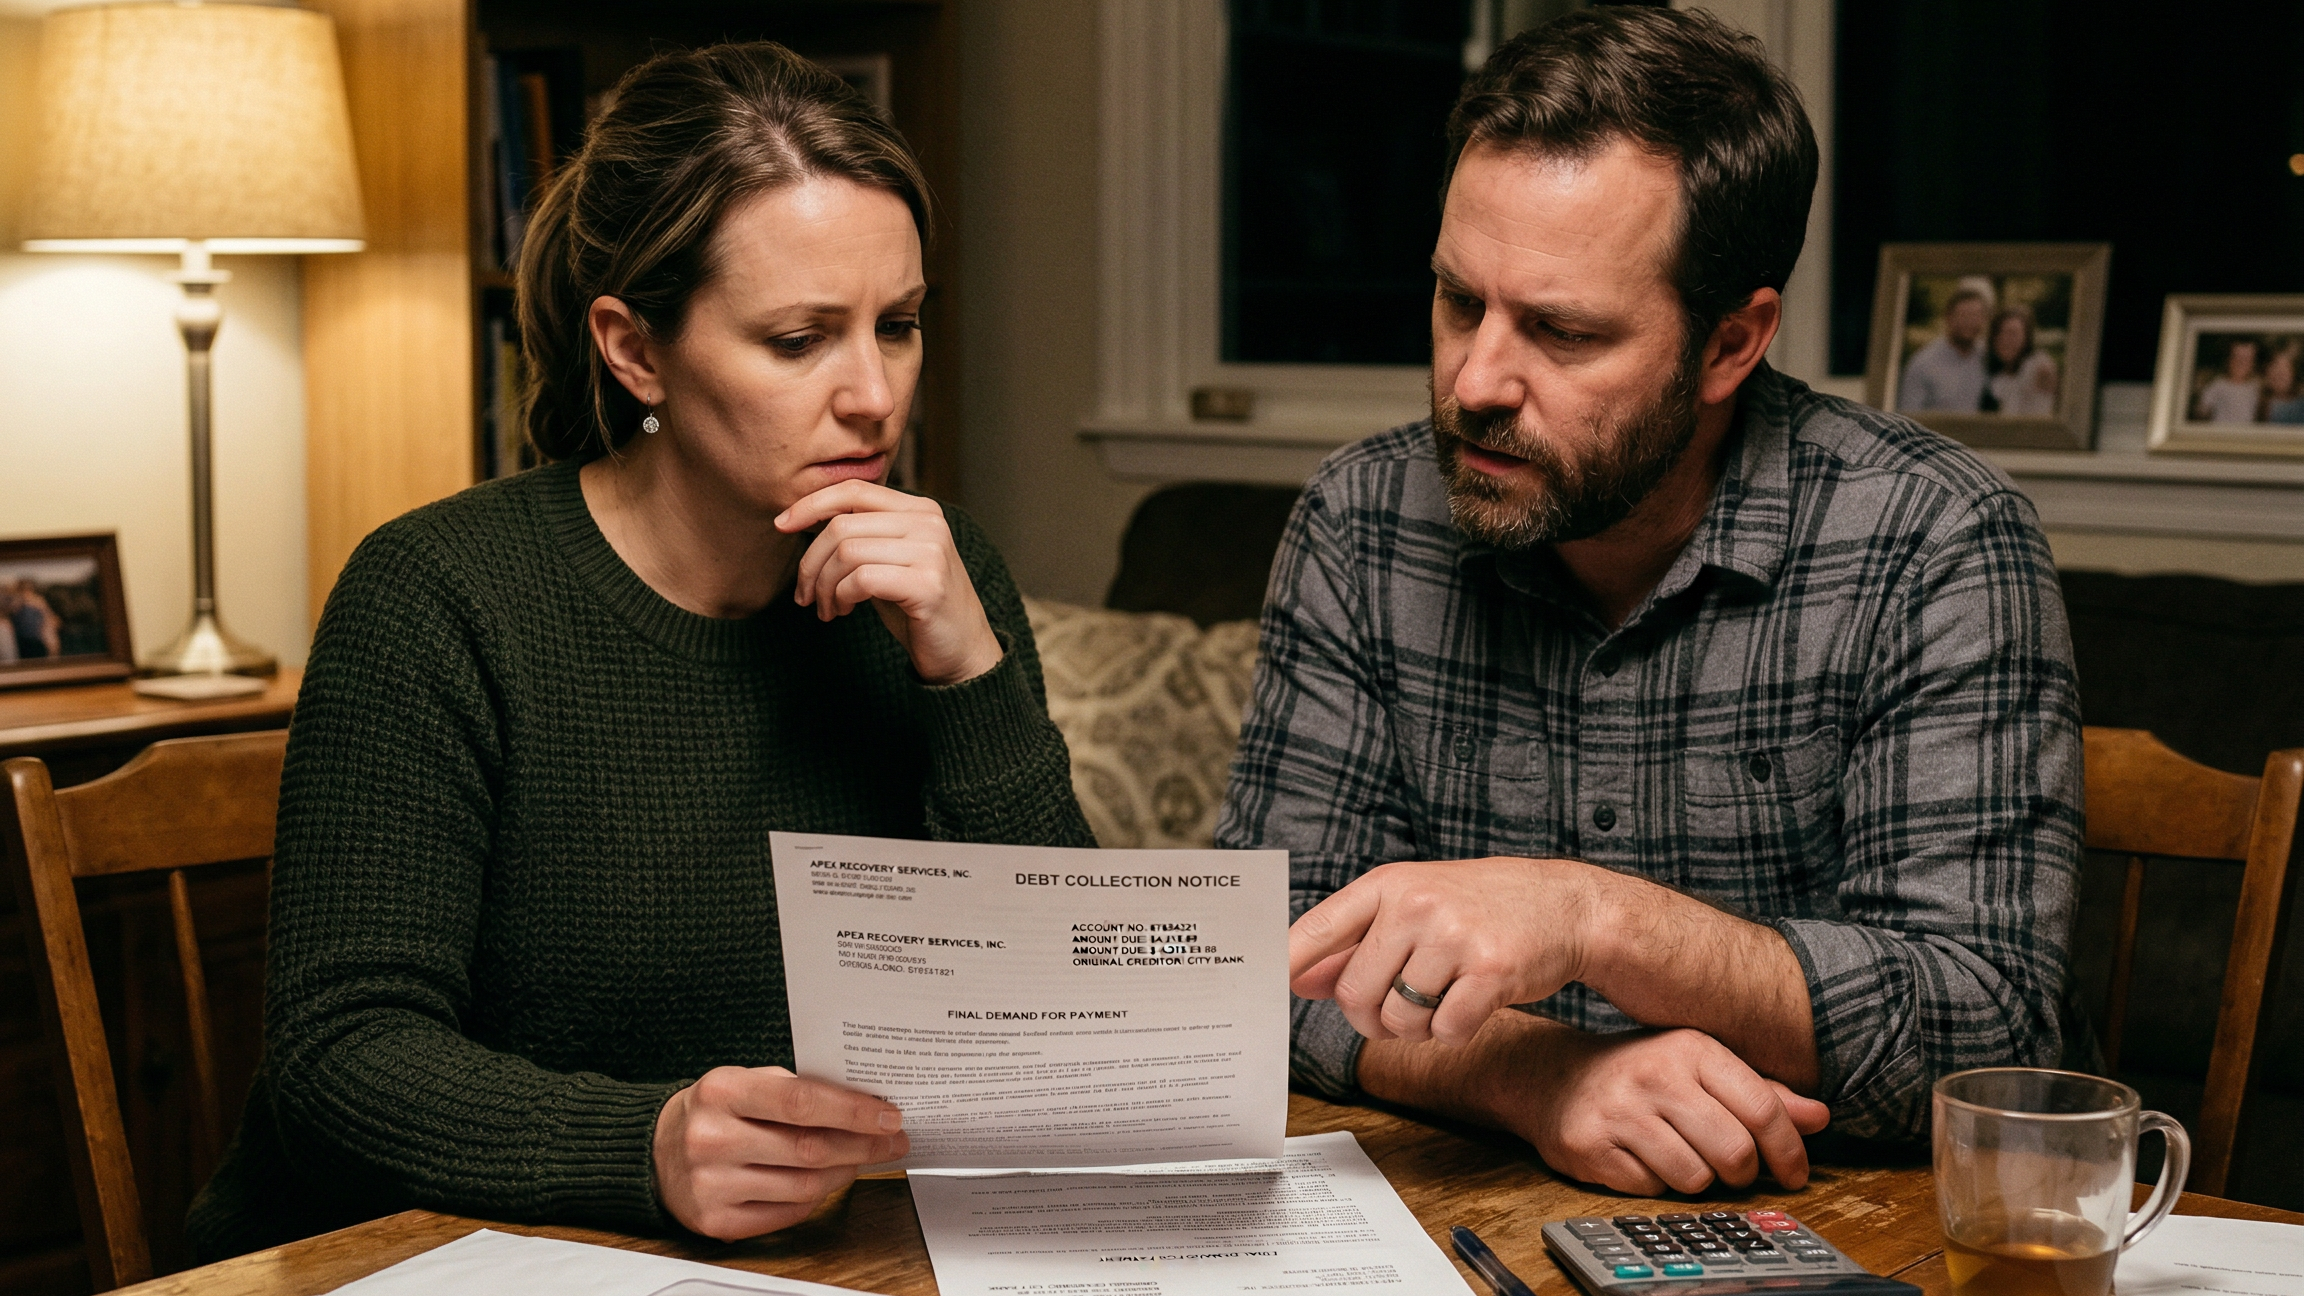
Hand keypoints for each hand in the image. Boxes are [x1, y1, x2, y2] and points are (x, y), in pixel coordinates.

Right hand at [652, 1065, 908, 1241]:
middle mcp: (712, 1138)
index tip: (888, 1115)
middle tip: (891, 1140)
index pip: (800, 1101)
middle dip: (862, 1144)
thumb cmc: (715, 1112)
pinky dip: (815, 1197)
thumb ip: (796, 1089)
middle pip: (809, 1148)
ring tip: (861, 1158)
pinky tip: (826, 1180)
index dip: (852, 1111)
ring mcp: (712, 1184)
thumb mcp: (745, 1082)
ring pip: (804, 1186)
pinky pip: (787, 1213)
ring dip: (845, 1172)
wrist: (656, 1151)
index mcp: (722, 1091)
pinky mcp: (715, 1221)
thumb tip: (864, 1104)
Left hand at [776, 482, 1003, 684]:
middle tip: (806, 594)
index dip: (810, 503)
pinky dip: (842, 597)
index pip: (854, 490)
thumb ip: (861, 533)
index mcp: (920, 509)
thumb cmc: (916, 606)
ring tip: (828, 608)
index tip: (781, 524)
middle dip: (811, 562)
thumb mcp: (888, 559)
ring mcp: (931, 551)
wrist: (961, 651)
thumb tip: (802, 516)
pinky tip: (845, 612)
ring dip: (825, 586)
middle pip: (842, 525)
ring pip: (847, 552)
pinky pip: (861, 579)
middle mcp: (929, 523)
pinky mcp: (927, 584)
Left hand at [1289, 857, 1599, 1047]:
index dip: (1285, 962)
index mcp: (1389, 884)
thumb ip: (1355, 942)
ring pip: (1397, 1019)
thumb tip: (1296, 979)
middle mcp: (1416, 904)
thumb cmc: (1479, 907)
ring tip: (1439, 1001)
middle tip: (1394, 1010)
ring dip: (1414, 1028)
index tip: (1262, 985)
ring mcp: (1454, 936)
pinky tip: (1469, 1006)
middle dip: (1368, 1018)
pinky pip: (1445, 1031)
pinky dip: (1452, 1032)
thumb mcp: (1413, 907)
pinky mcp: (1490, 970)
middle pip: (1354, 993)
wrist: (1563, 905)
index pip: (1319, 927)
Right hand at [1507, 1026, 1830, 1194]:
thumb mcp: (1698, 1066)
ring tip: (1678, 1155)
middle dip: (1741, 1171)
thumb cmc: (1638, 1071)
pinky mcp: (1592, 1147)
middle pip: (1734, 1153)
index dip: (1789, 1150)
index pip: (1763, 1109)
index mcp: (1691, 1049)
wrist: (1550, 1074)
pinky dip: (1654, 1183)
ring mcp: (1620, 1112)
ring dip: (1696, 1178)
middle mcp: (1656, 1076)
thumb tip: (1818, 1118)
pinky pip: (1651, 1189)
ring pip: (1695, 1178)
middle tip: (1730, 1167)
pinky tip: (1642, 1157)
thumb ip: (1759, 1092)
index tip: (1795, 1172)